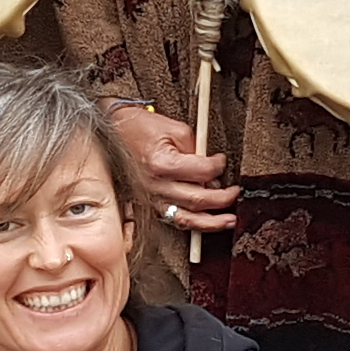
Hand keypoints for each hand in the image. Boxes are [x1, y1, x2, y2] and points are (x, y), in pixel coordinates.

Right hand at [114, 106, 237, 232]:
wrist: (114, 131)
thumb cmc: (141, 127)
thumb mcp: (175, 129)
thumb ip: (196, 149)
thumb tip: (212, 169)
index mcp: (162, 163)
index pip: (202, 172)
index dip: (218, 167)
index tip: (222, 162)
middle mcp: (156, 185)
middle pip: (198, 199)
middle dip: (223, 198)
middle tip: (235, 193)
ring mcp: (151, 197)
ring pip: (186, 218)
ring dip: (211, 222)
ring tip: (229, 221)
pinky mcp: (149, 202)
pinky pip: (173, 219)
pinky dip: (192, 223)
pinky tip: (206, 223)